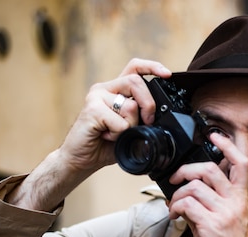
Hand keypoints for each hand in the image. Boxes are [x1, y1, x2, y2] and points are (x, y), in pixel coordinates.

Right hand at [60, 58, 171, 172]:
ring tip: (116, 134)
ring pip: (131, 105)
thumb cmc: (104, 145)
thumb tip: (158, 119)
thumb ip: (141, 120)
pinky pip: (120, 122)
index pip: (135, 68)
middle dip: (149, 105)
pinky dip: (119, 135)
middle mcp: (106, 89)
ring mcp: (97, 97)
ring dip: (131, 126)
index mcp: (116, 91)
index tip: (167, 74)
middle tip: (147, 122)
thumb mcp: (130, 130)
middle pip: (136, 82)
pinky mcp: (92, 109)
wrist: (80, 159)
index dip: (152, 67)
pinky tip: (106, 137)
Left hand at [167, 133, 247, 236]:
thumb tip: (187, 196)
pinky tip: (175, 215)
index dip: (227, 146)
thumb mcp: (224, 223)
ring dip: (177, 195)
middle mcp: (235, 203)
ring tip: (173, 206)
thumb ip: (209, 205)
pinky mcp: (211, 225)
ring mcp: (224, 213)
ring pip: (194, 187)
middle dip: (186, 170)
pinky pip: (188, 205)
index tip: (215, 135)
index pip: (240, 164)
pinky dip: (176, 207)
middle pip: (210, 169)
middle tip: (175, 179)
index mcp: (240, 200)